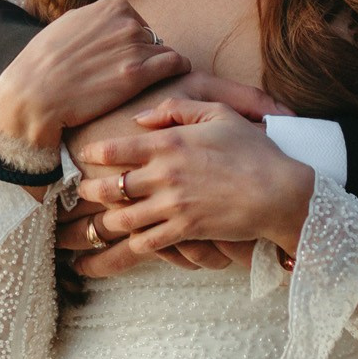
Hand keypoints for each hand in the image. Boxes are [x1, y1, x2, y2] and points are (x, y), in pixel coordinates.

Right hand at [0, 0, 188, 152]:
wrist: (33, 94)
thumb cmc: (45, 63)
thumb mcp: (70, 25)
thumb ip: (96, 20)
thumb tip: (111, 21)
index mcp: (111, 7)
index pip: (137, 22)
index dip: (130, 43)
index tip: (122, 60)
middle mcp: (125, 22)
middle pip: (152, 39)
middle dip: (144, 56)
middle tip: (129, 77)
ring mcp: (133, 47)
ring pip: (165, 53)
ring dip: (159, 67)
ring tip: (148, 84)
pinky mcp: (138, 75)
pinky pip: (176, 65)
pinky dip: (179, 70)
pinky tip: (173, 80)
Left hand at [70, 98, 314, 278]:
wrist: (280, 191)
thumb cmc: (252, 149)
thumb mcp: (218, 113)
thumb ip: (176, 109)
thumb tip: (142, 118)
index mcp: (169, 143)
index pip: (118, 148)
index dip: (95, 153)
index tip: (83, 155)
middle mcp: (165, 175)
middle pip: (112, 187)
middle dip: (89, 192)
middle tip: (78, 194)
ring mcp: (173, 206)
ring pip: (123, 219)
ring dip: (103, 223)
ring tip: (88, 226)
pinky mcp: (185, 231)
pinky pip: (147, 243)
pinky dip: (129, 248)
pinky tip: (118, 249)